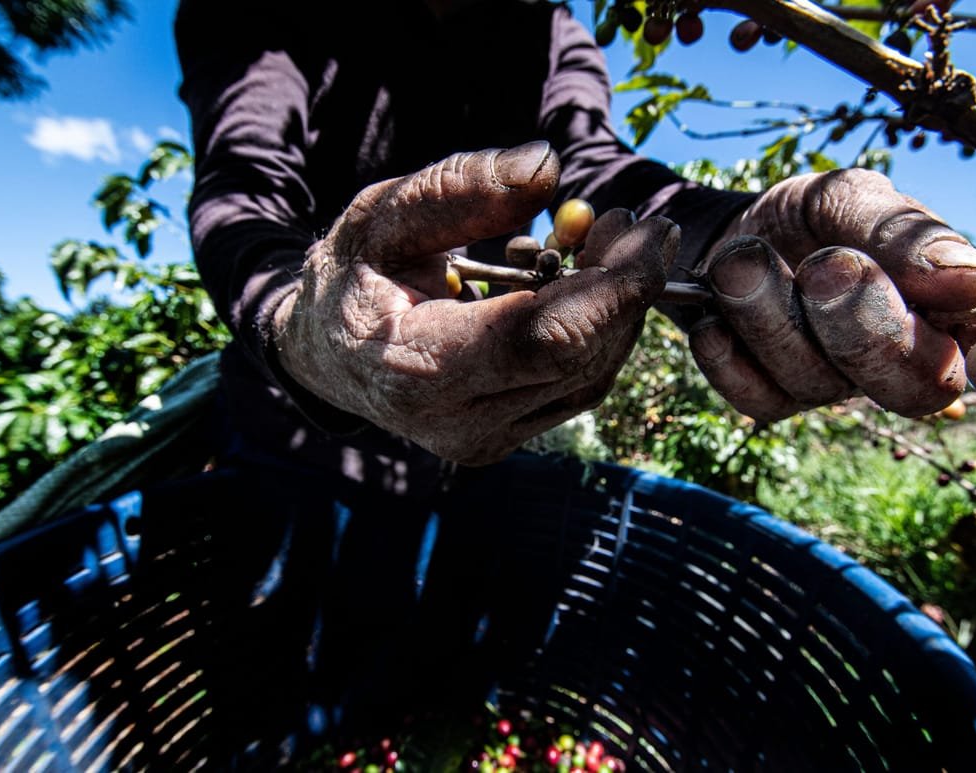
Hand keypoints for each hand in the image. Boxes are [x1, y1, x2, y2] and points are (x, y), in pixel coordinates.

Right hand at [274, 141, 675, 464]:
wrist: (325, 351)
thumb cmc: (352, 276)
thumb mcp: (385, 216)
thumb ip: (460, 190)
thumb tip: (549, 167)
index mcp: (419, 369)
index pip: (547, 337)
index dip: (614, 287)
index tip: (650, 231)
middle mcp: (458, 422)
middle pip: (579, 358)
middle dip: (622, 288)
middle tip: (625, 223)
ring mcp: (484, 440)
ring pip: (588, 377)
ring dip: (615, 310)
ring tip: (602, 244)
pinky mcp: (503, 437)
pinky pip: (573, 386)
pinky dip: (593, 332)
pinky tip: (580, 286)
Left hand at [689, 168, 975, 421]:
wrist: (723, 233)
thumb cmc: (806, 218)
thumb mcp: (850, 198)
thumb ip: (905, 232)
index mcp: (953, 309)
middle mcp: (905, 360)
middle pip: (917, 387)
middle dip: (865, 325)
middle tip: (826, 266)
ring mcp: (837, 388)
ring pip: (821, 384)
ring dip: (772, 312)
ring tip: (743, 260)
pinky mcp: (773, 401)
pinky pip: (758, 399)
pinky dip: (728, 350)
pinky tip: (717, 316)